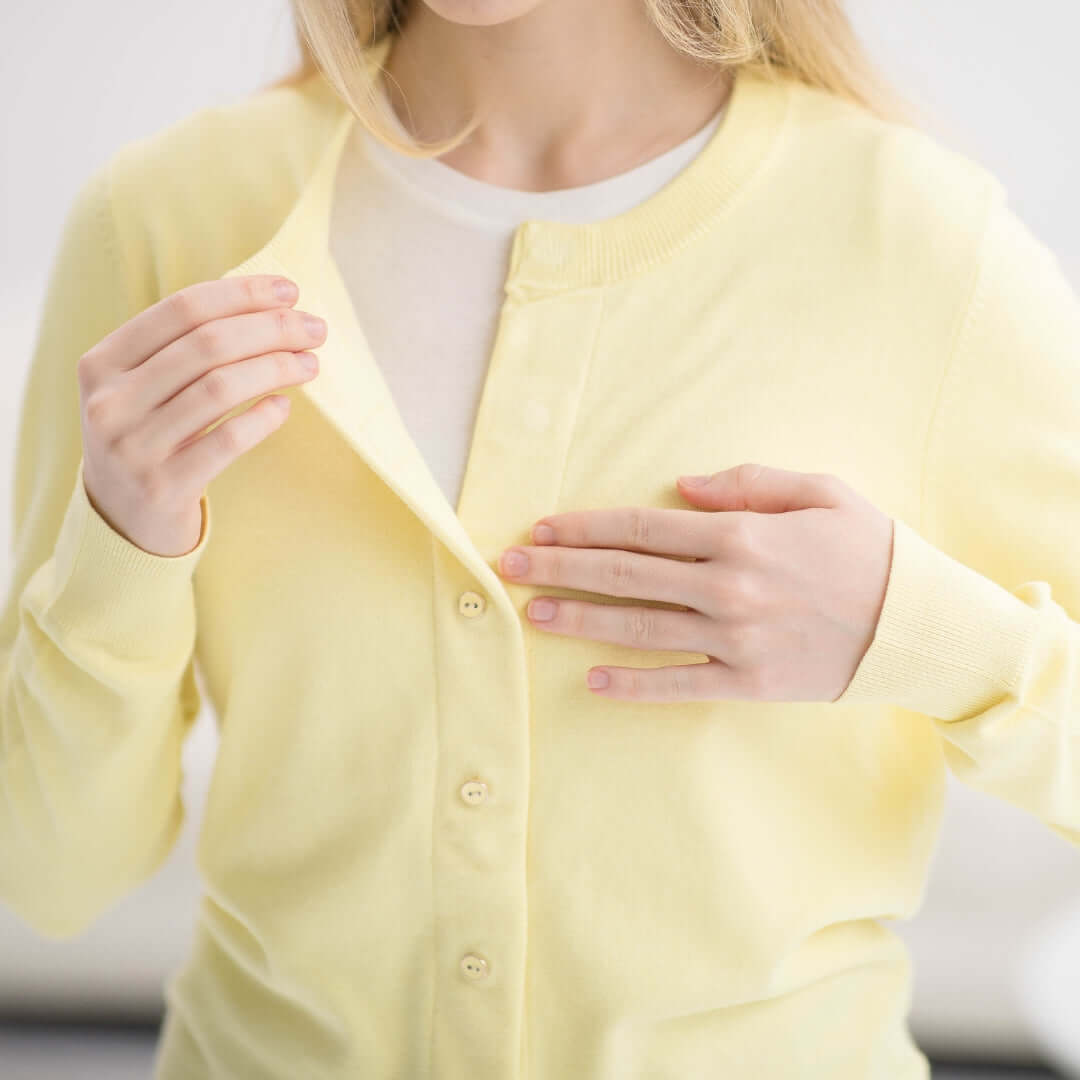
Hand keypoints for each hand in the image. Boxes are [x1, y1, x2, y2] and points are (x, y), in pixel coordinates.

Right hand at [77, 274, 326, 556]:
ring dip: (277, 369)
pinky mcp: (164, 486)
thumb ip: (184, 348)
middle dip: (272, 330)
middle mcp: (110, 401)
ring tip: (309, 365)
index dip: (242, 294)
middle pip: (207, 345)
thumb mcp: (142, 387)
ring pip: (220, 388)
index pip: (182, 310)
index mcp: (102, 362)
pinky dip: (263, 417)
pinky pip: (227, 440)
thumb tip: (272, 306)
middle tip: (315, 330)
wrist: (121, 518)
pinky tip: (284, 406)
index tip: (290, 292)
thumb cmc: (150, 436)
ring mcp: (134, 446)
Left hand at [496, 463, 893, 702]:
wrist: (921, 625)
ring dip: (580, 619)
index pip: (641, 528)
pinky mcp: (749, 684)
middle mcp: (727, 587)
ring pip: (639, 628)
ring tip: (532, 613)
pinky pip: (680, 686)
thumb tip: (680, 487)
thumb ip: (746, 483)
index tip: (542, 526)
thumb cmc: (870, 549)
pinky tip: (591, 682)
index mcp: (739, 536)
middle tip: (508, 566)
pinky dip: (634, 685)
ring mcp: (735, 640)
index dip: (584, 526)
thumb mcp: (819, 492)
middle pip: (624, 574)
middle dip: (560, 566)